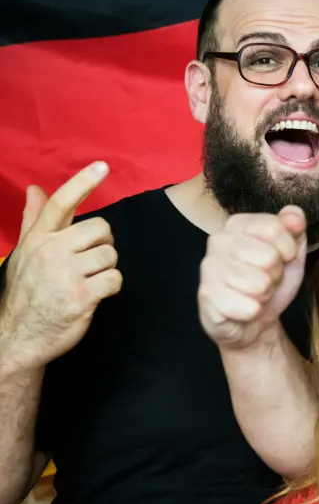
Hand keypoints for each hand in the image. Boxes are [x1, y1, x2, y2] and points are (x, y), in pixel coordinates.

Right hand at [0, 162, 120, 370]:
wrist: (18, 336)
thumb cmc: (26, 293)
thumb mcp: (24, 254)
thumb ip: (35, 221)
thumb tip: (37, 190)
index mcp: (37, 240)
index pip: (61, 204)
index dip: (83, 183)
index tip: (102, 166)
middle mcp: (50, 252)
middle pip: (101, 229)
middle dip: (103, 245)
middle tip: (90, 261)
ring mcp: (65, 274)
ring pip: (110, 255)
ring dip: (107, 269)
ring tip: (89, 280)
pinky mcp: (81, 297)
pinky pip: (115, 279)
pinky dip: (111, 287)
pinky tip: (95, 295)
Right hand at [197, 206, 306, 349]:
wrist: (253, 320)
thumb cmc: (270, 279)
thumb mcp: (291, 251)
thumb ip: (295, 227)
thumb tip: (295, 216)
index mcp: (238, 224)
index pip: (274, 228)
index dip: (288, 250)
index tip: (282, 258)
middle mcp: (218, 241)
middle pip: (269, 257)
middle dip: (275, 274)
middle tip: (265, 278)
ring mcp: (209, 268)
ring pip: (260, 284)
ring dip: (265, 294)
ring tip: (255, 292)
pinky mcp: (207, 297)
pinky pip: (249, 307)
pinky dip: (254, 312)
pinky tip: (244, 307)